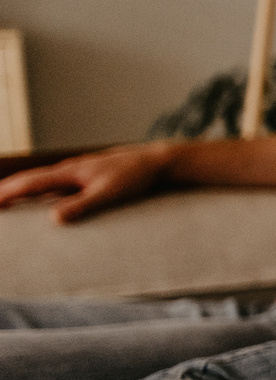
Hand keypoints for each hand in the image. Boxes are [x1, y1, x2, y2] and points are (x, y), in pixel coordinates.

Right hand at [0, 143, 175, 222]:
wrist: (156, 161)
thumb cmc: (134, 177)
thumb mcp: (109, 194)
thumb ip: (83, 205)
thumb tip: (53, 218)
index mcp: (70, 172)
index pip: (30, 183)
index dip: (8, 193)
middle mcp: (70, 169)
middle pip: (31, 179)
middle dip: (8, 190)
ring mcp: (78, 170)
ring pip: (42, 179)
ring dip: (22, 189)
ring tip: (6, 200)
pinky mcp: (87, 174)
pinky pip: (56, 182)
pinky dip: (41, 189)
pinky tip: (42, 197)